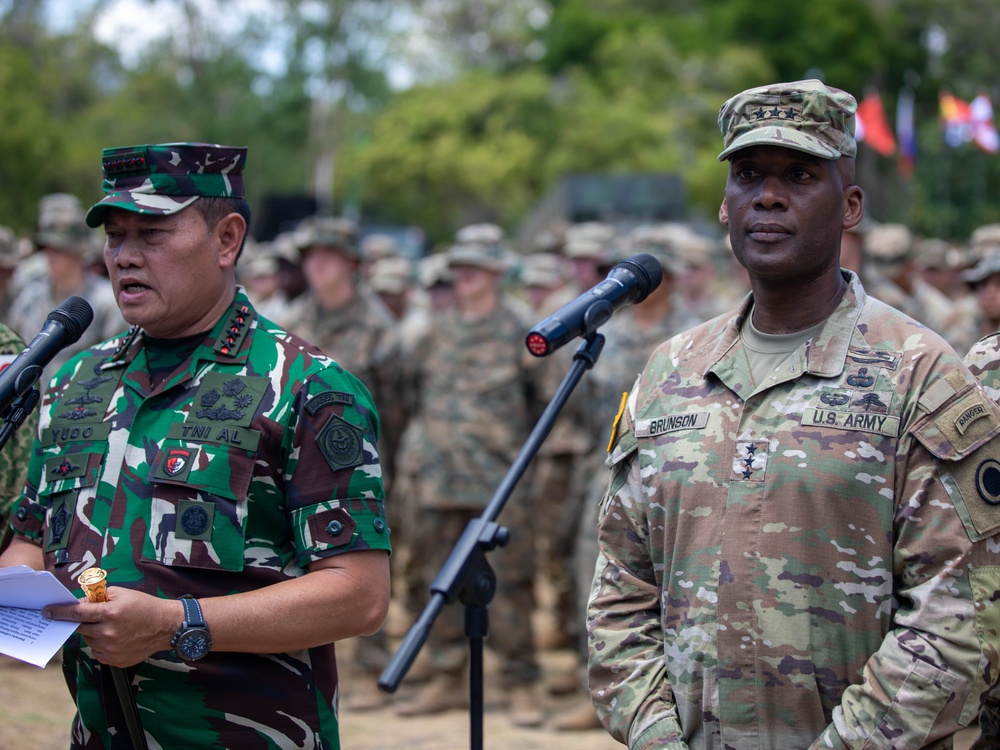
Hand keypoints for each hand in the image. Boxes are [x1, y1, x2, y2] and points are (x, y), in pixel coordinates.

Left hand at [43, 587, 181, 667]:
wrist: (166, 626)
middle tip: (97, 617)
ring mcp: (111, 649)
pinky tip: (118, 638)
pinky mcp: (115, 660)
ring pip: (89, 640)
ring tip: (115, 627)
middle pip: (81, 628)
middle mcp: (108, 632)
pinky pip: (98, 652)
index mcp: (110, 613)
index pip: (77, 613)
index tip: (47, 612)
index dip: (60, 612)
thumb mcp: (122, 594)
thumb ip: (98, 598)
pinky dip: (103, 645)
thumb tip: (78, 604)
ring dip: (95, 633)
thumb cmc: (145, 606)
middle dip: (84, 621)